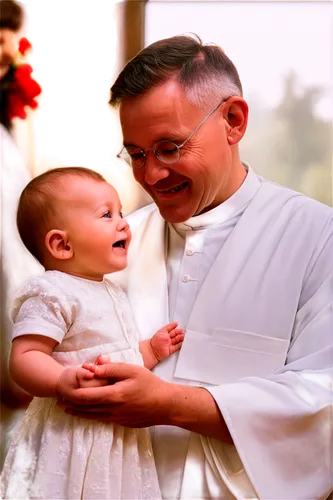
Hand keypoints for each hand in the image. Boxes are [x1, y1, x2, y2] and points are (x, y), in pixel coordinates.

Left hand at [57, 361, 173, 426]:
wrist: (166, 406)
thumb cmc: (150, 384)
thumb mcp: (131, 370)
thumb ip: (110, 368)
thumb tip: (90, 367)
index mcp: (113, 395)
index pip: (85, 397)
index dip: (71, 395)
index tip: (63, 391)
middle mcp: (112, 410)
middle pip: (85, 409)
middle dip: (71, 405)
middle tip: (59, 401)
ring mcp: (117, 419)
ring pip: (92, 417)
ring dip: (78, 413)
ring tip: (67, 409)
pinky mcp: (122, 423)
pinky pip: (101, 420)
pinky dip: (91, 416)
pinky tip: (88, 413)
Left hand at [150, 321, 184, 360]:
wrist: (153, 350)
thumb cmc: (156, 340)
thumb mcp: (163, 330)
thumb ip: (169, 327)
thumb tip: (175, 323)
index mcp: (165, 334)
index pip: (173, 330)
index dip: (177, 328)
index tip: (181, 327)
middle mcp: (168, 339)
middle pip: (176, 335)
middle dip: (181, 333)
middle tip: (184, 332)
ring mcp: (170, 344)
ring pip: (178, 341)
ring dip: (182, 339)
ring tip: (185, 337)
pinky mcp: (171, 350)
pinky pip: (177, 347)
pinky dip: (181, 345)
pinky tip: (183, 343)